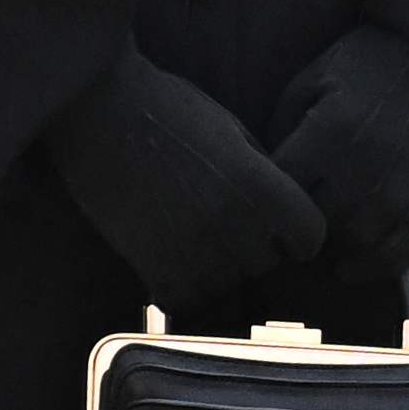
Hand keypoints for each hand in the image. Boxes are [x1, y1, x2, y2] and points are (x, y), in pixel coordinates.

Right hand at [43, 49, 324, 303]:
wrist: (99, 111)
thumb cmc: (169, 109)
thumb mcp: (234, 131)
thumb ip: (266, 176)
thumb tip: (282, 214)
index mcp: (263, 189)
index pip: (309, 241)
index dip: (294, 233)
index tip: (274, 223)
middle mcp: (236, 227)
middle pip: (267, 263)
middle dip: (250, 245)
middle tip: (214, 214)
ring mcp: (197, 253)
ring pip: (229, 286)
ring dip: (215, 267)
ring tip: (185, 227)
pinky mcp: (157, 271)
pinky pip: (188, 300)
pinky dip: (181, 285)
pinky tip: (165, 249)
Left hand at [270, 25, 408, 275]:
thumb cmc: (369, 64)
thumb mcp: (311, 81)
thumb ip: (281, 128)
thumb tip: (265, 179)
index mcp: (329, 135)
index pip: (281, 190)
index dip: (267, 200)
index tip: (264, 203)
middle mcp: (364, 171)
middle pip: (314, 223)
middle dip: (299, 223)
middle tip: (292, 222)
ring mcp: (401, 194)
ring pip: (350, 244)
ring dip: (332, 244)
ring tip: (322, 235)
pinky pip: (397, 257)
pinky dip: (371, 267)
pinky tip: (351, 267)